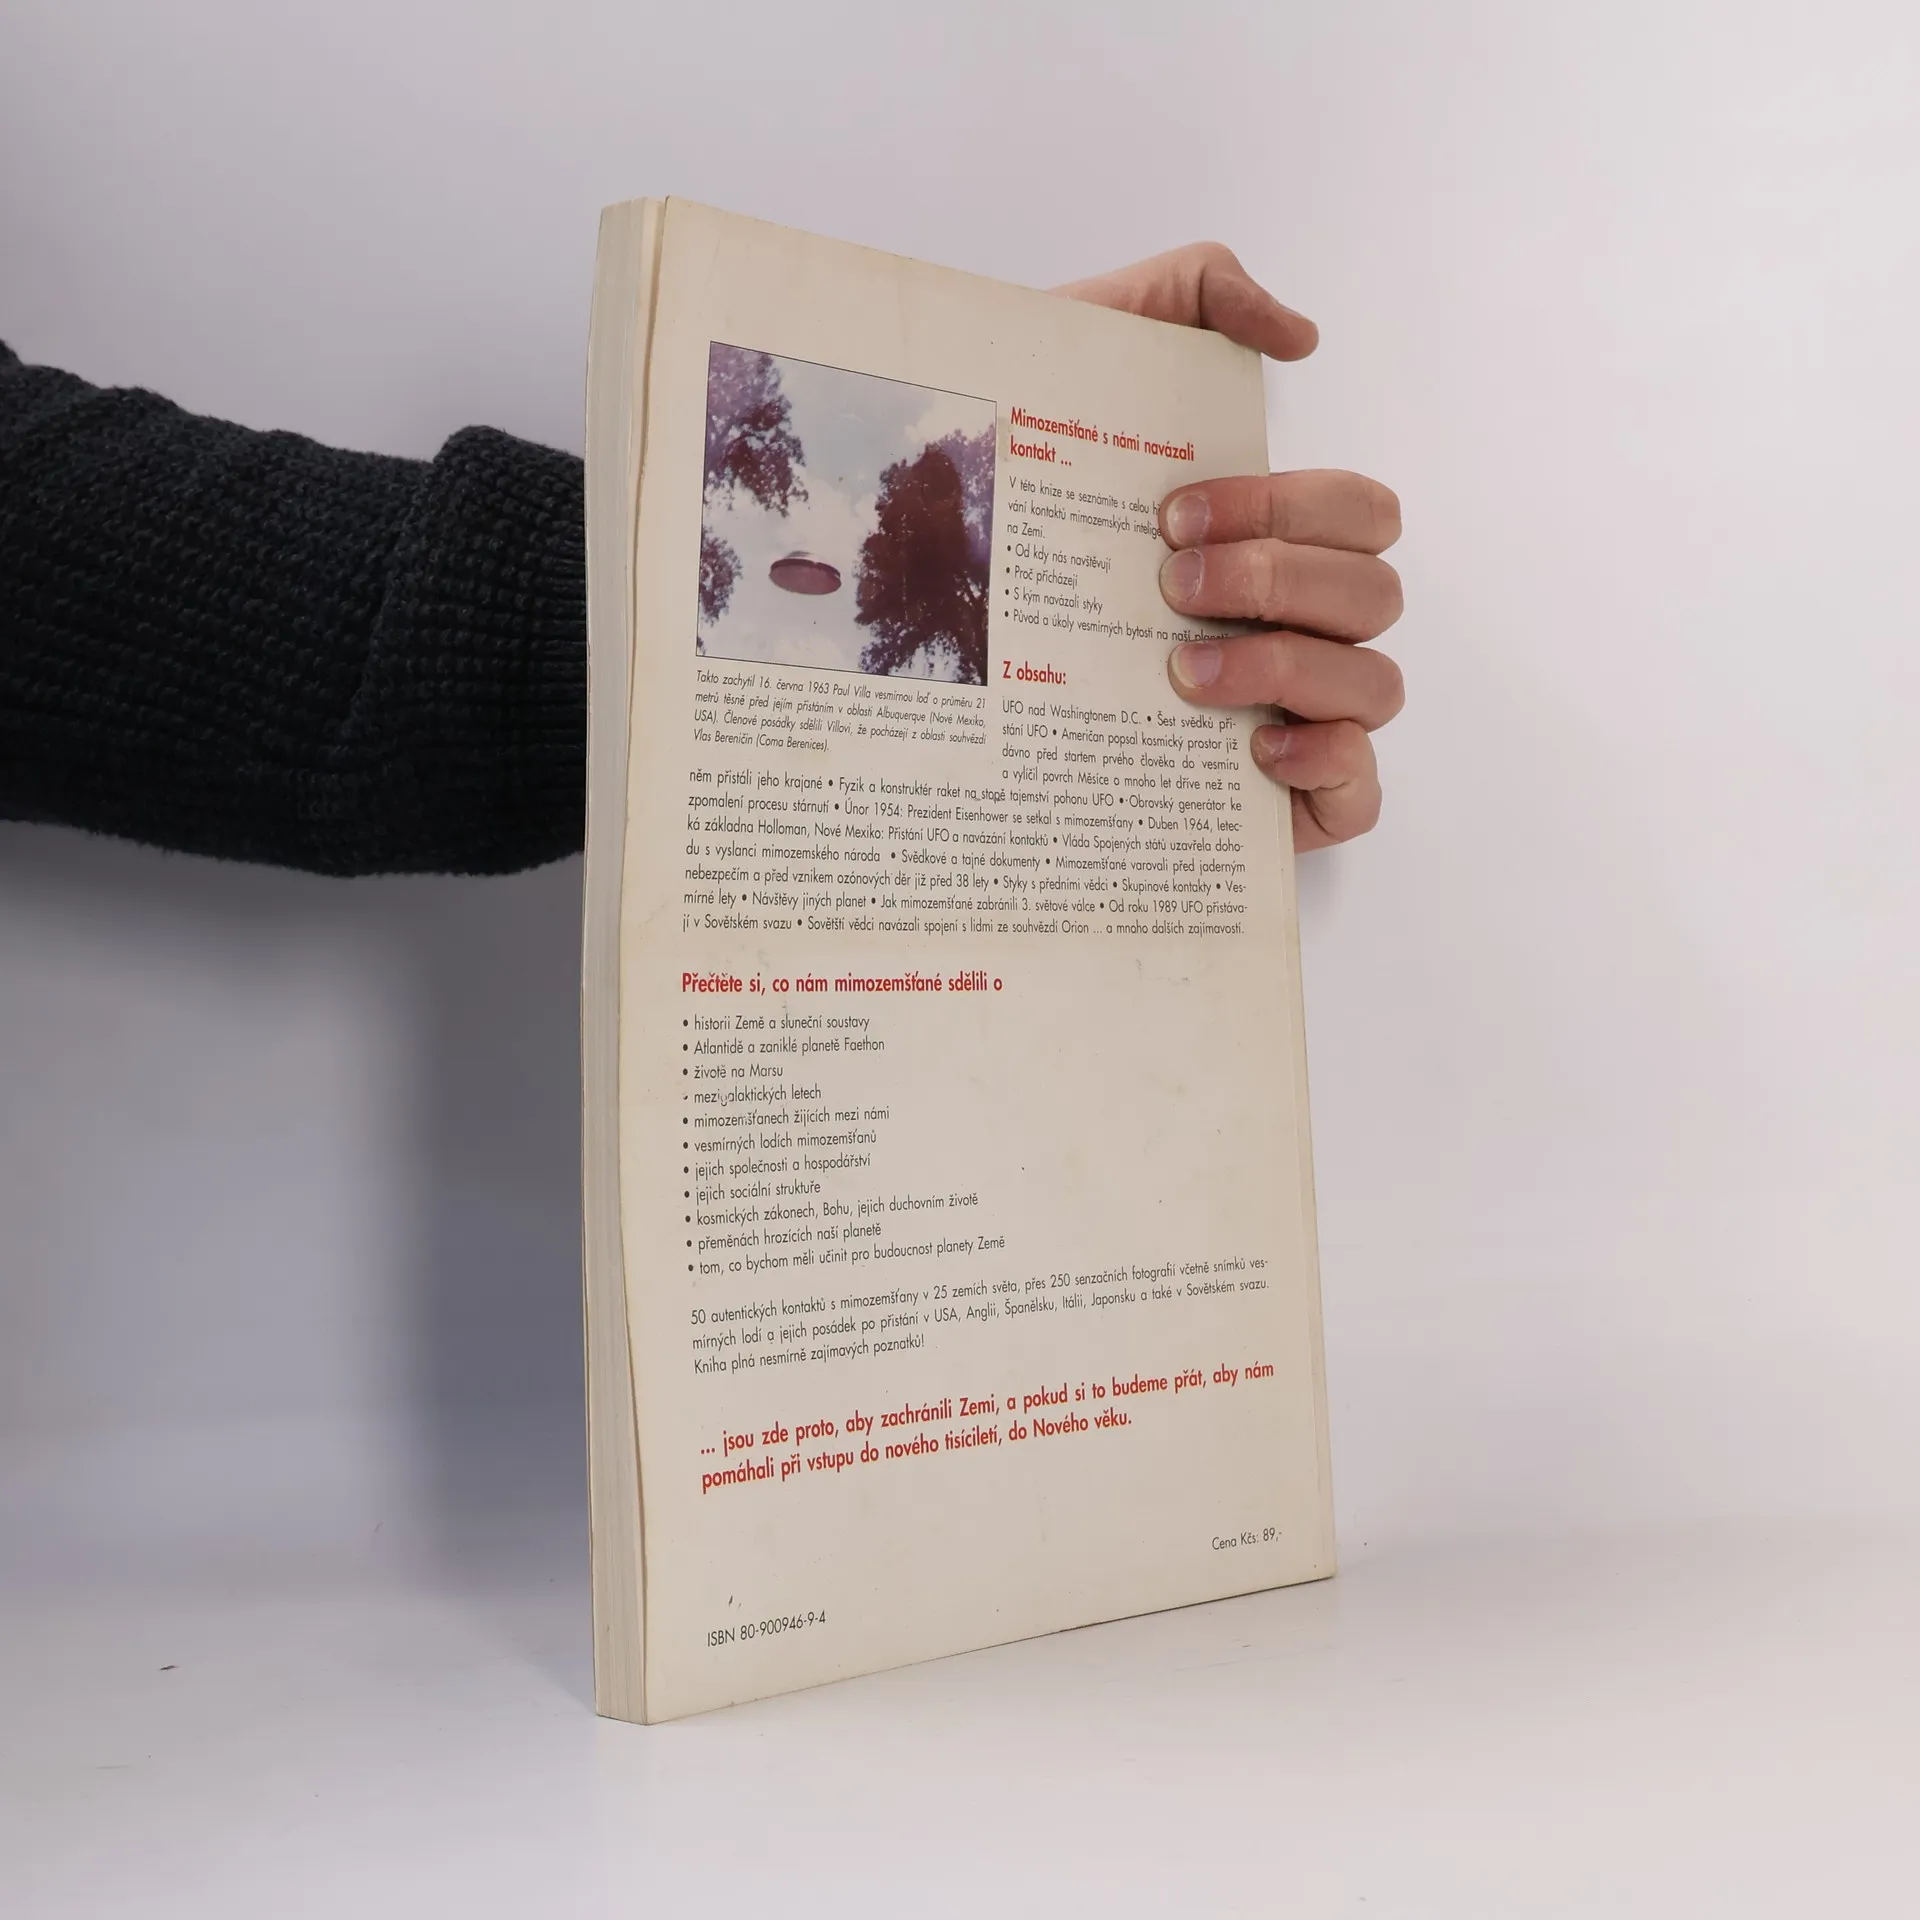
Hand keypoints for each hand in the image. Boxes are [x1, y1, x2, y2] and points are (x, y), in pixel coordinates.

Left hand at [1057, 244, 1402, 849]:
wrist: (930, 623)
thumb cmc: (1016, 500)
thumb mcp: (1084, 358)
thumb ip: (1190, 293)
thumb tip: (1298, 335)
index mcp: (1272, 540)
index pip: (1355, 511)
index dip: (1286, 508)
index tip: (1171, 516)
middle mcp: (1297, 622)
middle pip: (1373, 592)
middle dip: (1275, 580)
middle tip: (1169, 586)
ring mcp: (1300, 712)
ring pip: (1375, 683)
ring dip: (1285, 666)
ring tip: (1179, 672)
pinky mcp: (1284, 799)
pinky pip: (1360, 787)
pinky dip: (1328, 762)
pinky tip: (1252, 749)